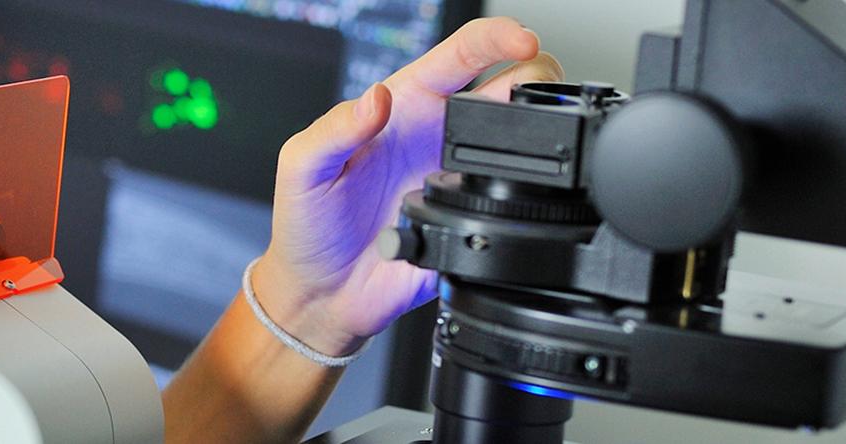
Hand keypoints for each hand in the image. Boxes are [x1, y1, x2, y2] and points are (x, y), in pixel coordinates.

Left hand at [254, 17, 564, 354]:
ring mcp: (463, 178)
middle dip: (538, 76)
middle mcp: (440, 136)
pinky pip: (519, 203)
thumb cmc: (306, 223)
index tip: (521, 40)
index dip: (495, 38)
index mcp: (403, 107)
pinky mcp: (476, 221)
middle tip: (536, 90)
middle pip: (511, 86)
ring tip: (538, 137)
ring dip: (542, 129)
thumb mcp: (303, 168)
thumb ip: (334, 130)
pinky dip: (531, 193)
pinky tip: (515, 195)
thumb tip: (375, 98)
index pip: (459, 55)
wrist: (321, 293)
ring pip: (527, 138)